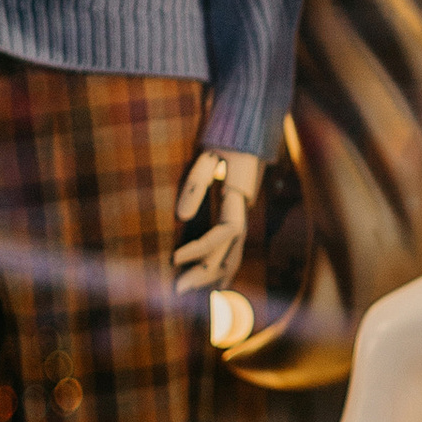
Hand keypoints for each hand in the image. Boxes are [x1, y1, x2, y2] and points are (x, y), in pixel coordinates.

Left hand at [173, 148, 262, 290]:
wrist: (247, 127)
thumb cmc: (225, 138)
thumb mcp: (209, 156)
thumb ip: (196, 185)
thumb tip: (181, 217)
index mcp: (238, 198)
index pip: (222, 234)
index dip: (199, 249)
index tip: (173, 258)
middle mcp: (243, 211)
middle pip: (229, 253)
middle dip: (204, 274)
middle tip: (177, 291)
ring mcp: (243, 214)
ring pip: (233, 254)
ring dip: (212, 276)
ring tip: (192, 294)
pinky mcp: (236, 214)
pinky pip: (231, 248)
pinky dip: (222, 266)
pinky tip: (214, 282)